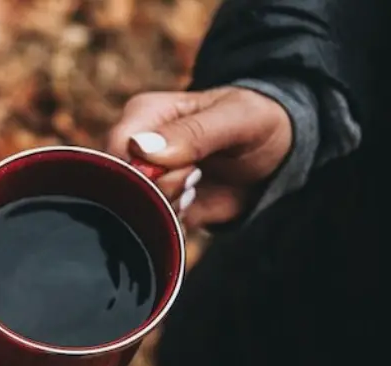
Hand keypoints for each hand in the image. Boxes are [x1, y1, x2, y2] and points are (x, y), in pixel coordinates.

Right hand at [107, 87, 291, 227]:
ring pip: (133, 209)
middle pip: (120, 183)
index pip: (116, 148)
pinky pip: (149, 225)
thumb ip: (192, 133)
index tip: (188, 167)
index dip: (145, 168)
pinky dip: (173, 222)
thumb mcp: (236, 118)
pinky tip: (193, 201)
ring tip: (196, 185)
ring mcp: (143, 179)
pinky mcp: (156, 205)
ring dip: (169, 207)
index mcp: (142, 116)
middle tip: (196, 177)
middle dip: (160, 191)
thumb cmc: (254, 121)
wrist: (274, 154)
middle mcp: (134, 148)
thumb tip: (141, 149)